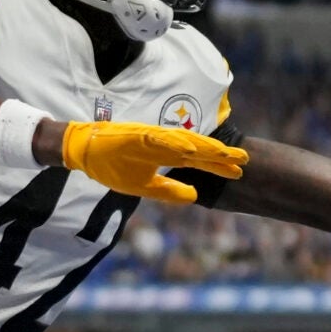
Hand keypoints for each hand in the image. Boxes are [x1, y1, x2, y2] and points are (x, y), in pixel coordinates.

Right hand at [60, 121, 246, 205]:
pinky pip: (159, 140)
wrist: (85, 151)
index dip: (219, 166)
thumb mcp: (145, 186)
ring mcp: (151, 139)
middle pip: (197, 148)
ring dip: (204, 146)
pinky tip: (190, 149)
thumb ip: (169, 191)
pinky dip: (174, 143)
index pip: (199, 160)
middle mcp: (164, 144)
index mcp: (167, 155)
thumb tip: (195, 195)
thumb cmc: (114, 166)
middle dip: (220, 155)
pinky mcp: (137, 136)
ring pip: (183, 141)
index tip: (240, 171)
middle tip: (245, 158)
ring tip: (224, 152)